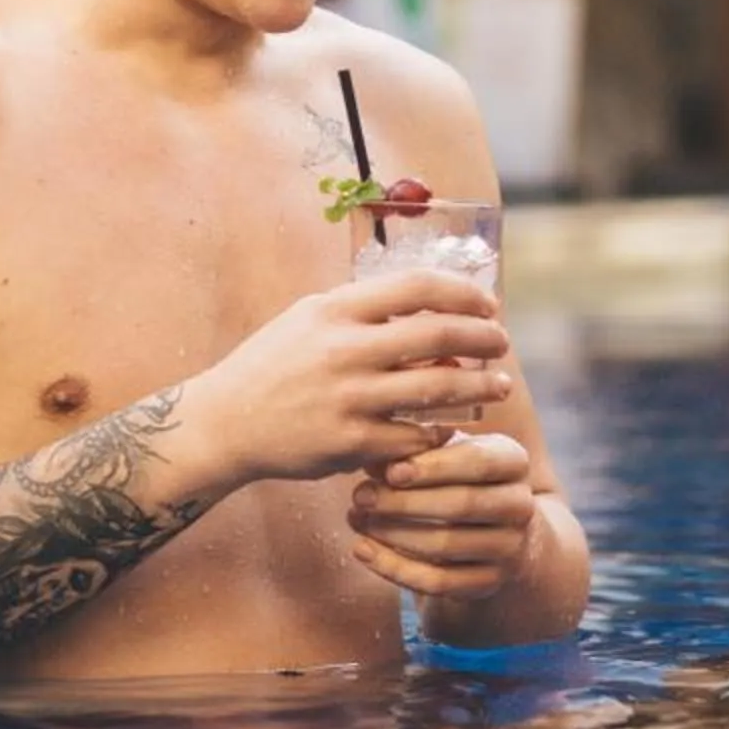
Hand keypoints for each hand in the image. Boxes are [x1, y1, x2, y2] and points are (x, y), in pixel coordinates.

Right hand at [212, 270, 516, 482]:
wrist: (225, 423)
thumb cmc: (273, 366)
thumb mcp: (308, 318)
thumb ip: (362, 308)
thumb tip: (427, 299)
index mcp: (335, 310)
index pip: (418, 286)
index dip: (464, 292)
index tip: (488, 303)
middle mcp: (345, 350)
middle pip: (439, 333)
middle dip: (484, 337)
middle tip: (503, 343)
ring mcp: (350, 398)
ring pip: (438, 387)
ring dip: (479, 386)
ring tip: (500, 386)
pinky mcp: (352, 442)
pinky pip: (416, 435)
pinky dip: (441, 430)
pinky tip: (451, 427)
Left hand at [347, 430, 538, 601]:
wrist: (494, 527)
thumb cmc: (459, 476)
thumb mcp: (446, 452)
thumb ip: (414, 449)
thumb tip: (371, 459)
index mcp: (515, 461)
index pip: (479, 462)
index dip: (434, 467)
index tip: (391, 471)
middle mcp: (521, 505)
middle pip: (462, 505)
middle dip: (404, 502)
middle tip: (361, 496)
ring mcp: (509, 548)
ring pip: (446, 546)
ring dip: (393, 534)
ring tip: (356, 518)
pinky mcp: (488, 582)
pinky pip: (437, 582)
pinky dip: (394, 568)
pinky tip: (363, 550)